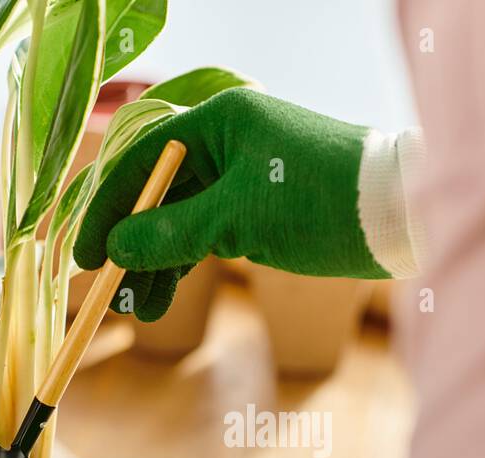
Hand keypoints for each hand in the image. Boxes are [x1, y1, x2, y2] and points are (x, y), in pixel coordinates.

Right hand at [75, 87, 387, 321]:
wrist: (399, 215)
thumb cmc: (321, 201)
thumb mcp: (239, 219)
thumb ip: (173, 233)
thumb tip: (119, 249)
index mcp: (220, 121)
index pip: (142, 160)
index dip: (108, 208)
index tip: (86, 256)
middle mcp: (229, 140)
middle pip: (159, 191)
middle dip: (133, 244)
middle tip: (111, 291)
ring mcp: (246, 174)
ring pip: (184, 217)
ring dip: (160, 261)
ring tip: (144, 309)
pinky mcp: (265, 207)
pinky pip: (210, 230)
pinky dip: (189, 260)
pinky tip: (168, 292)